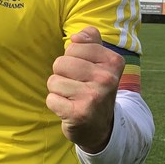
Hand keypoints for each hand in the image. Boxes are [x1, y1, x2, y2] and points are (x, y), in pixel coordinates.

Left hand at [46, 26, 124, 152]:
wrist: (101, 127)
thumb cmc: (95, 88)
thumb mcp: (100, 63)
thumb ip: (91, 42)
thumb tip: (76, 36)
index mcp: (113, 62)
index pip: (74, 46)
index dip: (72, 58)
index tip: (84, 72)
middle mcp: (106, 79)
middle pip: (60, 63)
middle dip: (62, 74)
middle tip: (76, 87)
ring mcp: (94, 97)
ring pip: (53, 81)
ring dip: (58, 91)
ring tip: (72, 98)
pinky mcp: (79, 114)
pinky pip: (51, 99)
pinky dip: (56, 105)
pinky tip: (69, 110)